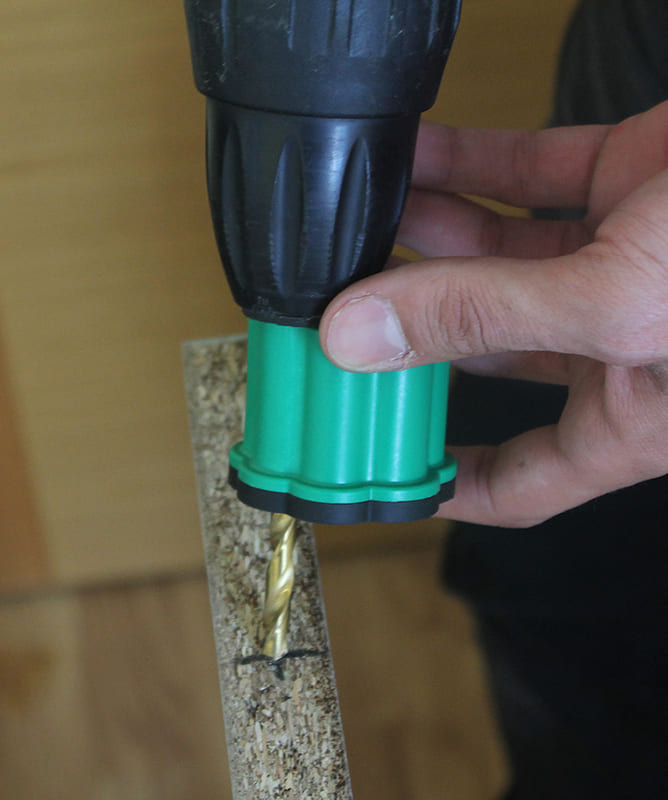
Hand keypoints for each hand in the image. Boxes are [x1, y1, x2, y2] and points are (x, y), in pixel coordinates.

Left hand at [320, 101, 667, 526]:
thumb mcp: (621, 306)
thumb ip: (486, 317)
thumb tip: (359, 336)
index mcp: (629, 415)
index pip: (520, 480)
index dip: (447, 483)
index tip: (375, 469)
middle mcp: (614, 344)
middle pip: (480, 353)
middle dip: (405, 336)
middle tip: (332, 322)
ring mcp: (615, 258)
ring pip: (491, 258)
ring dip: (423, 240)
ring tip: (353, 231)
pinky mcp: (623, 177)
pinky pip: (524, 174)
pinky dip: (463, 165)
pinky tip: (408, 162)